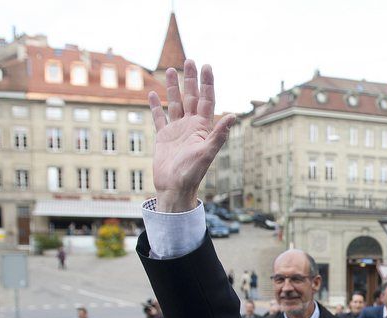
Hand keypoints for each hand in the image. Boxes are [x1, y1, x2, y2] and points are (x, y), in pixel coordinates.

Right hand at [149, 60, 234, 211]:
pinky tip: (153, 94)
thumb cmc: (192, 173)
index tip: (207, 66)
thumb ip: (219, 134)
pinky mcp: (163, 137)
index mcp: (202, 127)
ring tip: (172, 70)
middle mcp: (190, 126)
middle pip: (191, 97)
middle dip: (191, 79)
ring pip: (175, 103)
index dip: (207, 83)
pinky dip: (156, 106)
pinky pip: (159, 118)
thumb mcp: (207, 152)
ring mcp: (177, 130)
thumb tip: (233, 115)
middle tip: (190, 60)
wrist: (175, 188)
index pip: (206, 100)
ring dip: (174, 87)